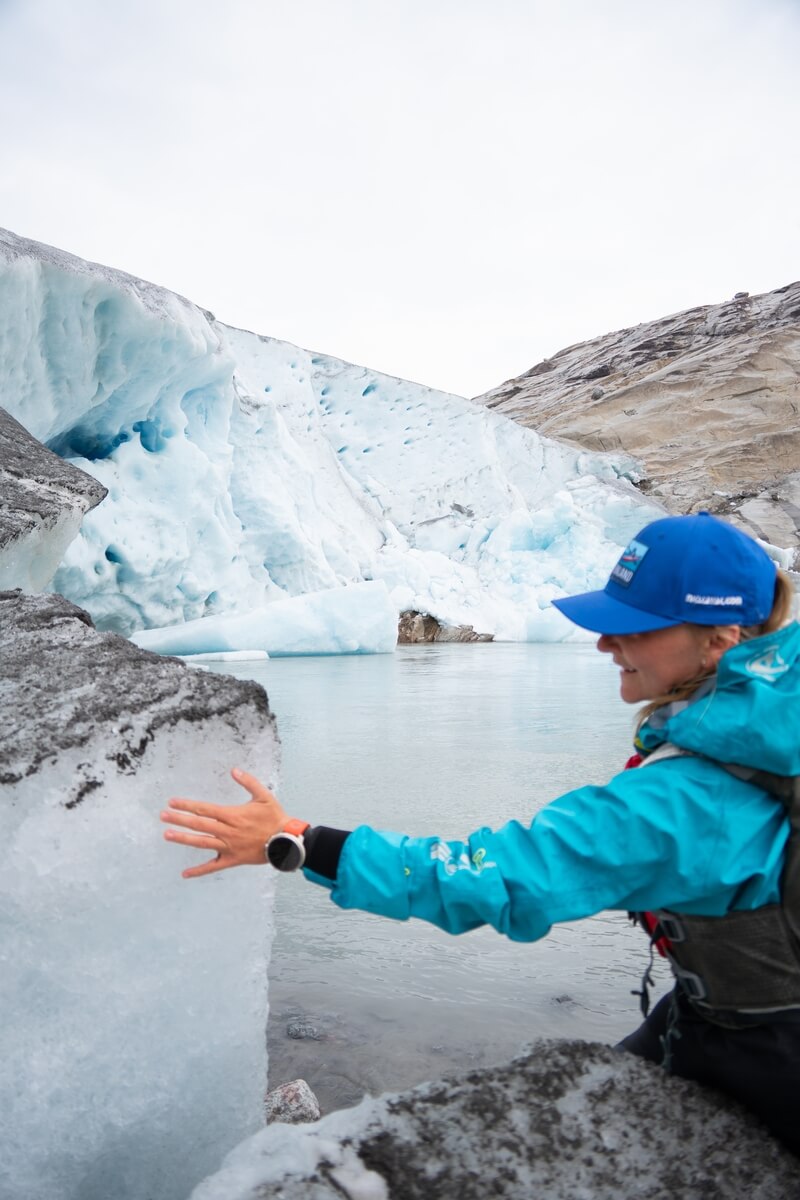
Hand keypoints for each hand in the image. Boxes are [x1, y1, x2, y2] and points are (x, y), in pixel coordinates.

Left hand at [161, 768, 287, 878]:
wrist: (286, 841)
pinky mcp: (232, 860)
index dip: (187, 805)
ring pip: (202, 843)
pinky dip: (199, 871)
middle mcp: (228, 831)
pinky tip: (185, 873)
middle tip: (163, 816)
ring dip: (183, 839)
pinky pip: (213, 867)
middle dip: (179, 819)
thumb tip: (234, 770)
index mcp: (233, 815)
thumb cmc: (275, 817)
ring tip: (167, 835)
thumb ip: (248, 782)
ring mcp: (229, 847)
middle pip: (199, 825)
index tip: (172, 802)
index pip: (205, 809)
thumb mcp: (264, 796)